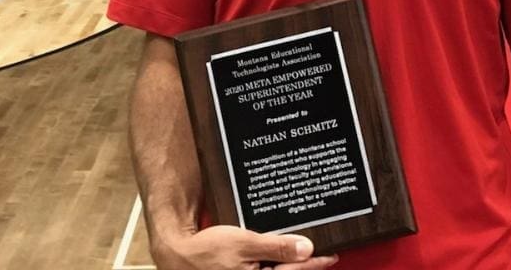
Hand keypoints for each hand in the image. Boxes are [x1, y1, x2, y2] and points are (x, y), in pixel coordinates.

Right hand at [154, 225, 338, 269]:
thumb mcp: (244, 243)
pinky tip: (280, 258)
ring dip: (290, 267)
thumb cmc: (207, 251)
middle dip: (305, 267)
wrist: (178, 256)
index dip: (315, 264)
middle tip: (324, 257)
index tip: (331, 256)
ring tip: (306, 258)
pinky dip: (276, 266)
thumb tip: (306, 248)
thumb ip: (276, 247)